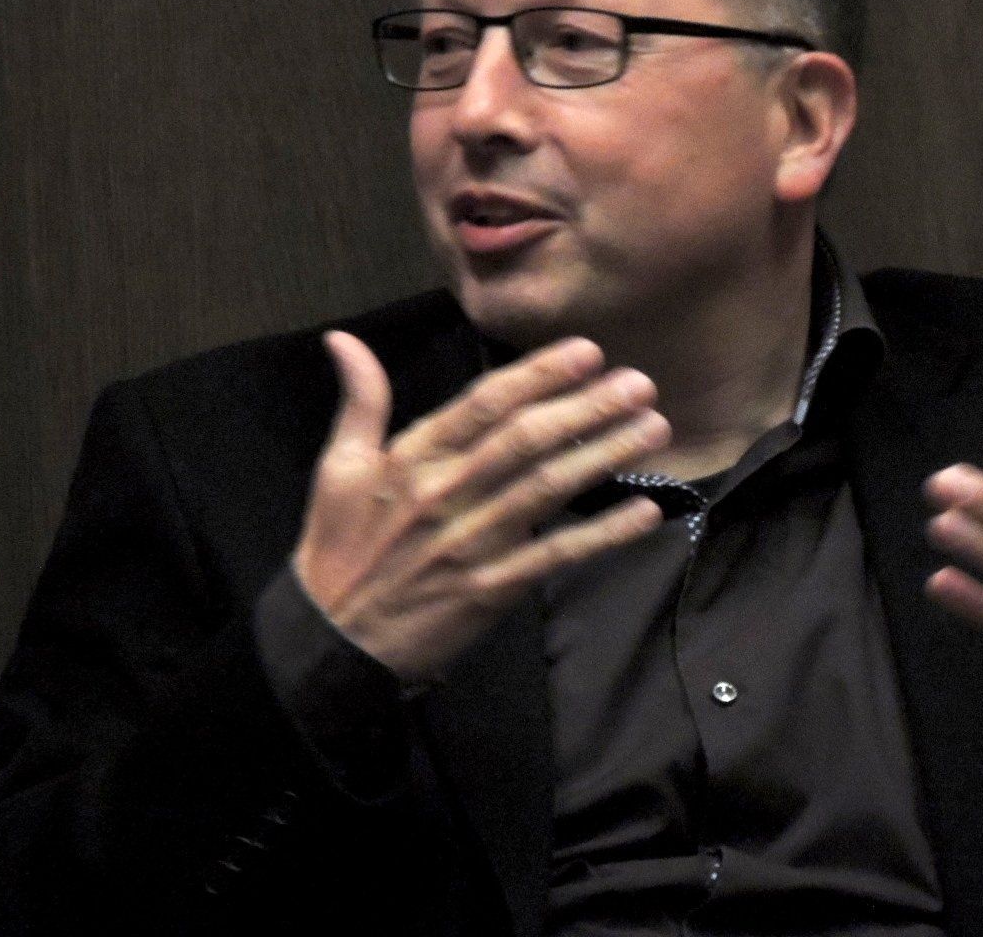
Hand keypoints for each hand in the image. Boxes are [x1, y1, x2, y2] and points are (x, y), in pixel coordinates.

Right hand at [293, 330, 670, 679]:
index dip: (539, 375)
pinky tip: (645, 512)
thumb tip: (344, 338)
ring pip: (547, 490)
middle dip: (587, 408)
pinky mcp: (490, 590)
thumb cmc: (339, 549)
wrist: (329, 644)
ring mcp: (471, 543)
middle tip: (640, 384)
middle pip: (526, 440)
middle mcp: (445, 494)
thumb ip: (360, 402)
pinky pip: (555, 556)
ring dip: (605, 455)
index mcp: (412, 459)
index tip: (589, 351)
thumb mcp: (338, 469)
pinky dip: (602, 534)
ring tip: (653, 428)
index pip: (485, 404)